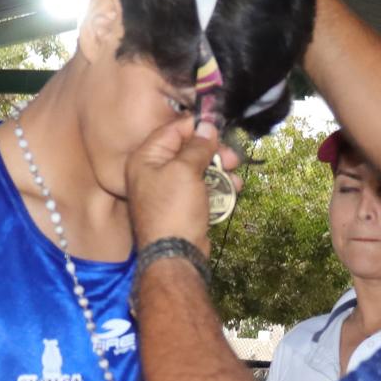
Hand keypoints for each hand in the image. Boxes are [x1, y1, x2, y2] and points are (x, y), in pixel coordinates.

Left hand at [124, 118, 236, 251]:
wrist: (175, 255)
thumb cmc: (174, 209)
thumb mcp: (186, 170)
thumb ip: (197, 146)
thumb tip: (207, 126)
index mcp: (145, 158)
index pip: (172, 130)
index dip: (197, 126)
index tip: (220, 125)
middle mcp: (153, 171)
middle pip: (187, 149)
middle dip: (213, 151)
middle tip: (233, 156)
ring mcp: (168, 190)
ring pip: (198, 169)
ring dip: (220, 169)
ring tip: (235, 174)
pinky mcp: (182, 205)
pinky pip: (201, 187)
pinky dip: (217, 185)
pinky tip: (233, 188)